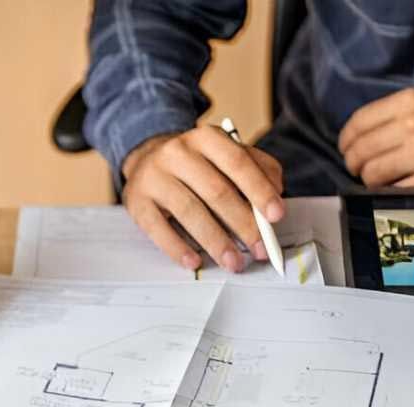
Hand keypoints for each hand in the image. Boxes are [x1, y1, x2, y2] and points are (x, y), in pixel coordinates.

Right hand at [121, 127, 284, 271]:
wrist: (146, 159)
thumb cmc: (196, 163)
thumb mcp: (227, 154)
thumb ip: (258, 168)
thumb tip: (275, 195)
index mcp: (206, 138)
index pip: (238, 163)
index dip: (259, 190)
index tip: (276, 216)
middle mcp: (177, 153)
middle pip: (216, 191)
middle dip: (242, 224)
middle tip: (260, 249)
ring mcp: (153, 177)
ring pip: (189, 212)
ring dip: (215, 241)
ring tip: (233, 262)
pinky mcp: (136, 201)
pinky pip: (158, 229)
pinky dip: (177, 248)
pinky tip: (195, 261)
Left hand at [340, 88, 413, 187]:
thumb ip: (395, 117)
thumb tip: (359, 137)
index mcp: (410, 102)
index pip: (357, 124)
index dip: (346, 142)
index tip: (348, 151)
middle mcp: (413, 124)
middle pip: (359, 152)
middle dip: (356, 166)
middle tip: (364, 170)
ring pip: (370, 175)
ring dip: (372, 182)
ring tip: (384, 180)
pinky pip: (391, 192)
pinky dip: (390, 194)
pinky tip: (400, 188)